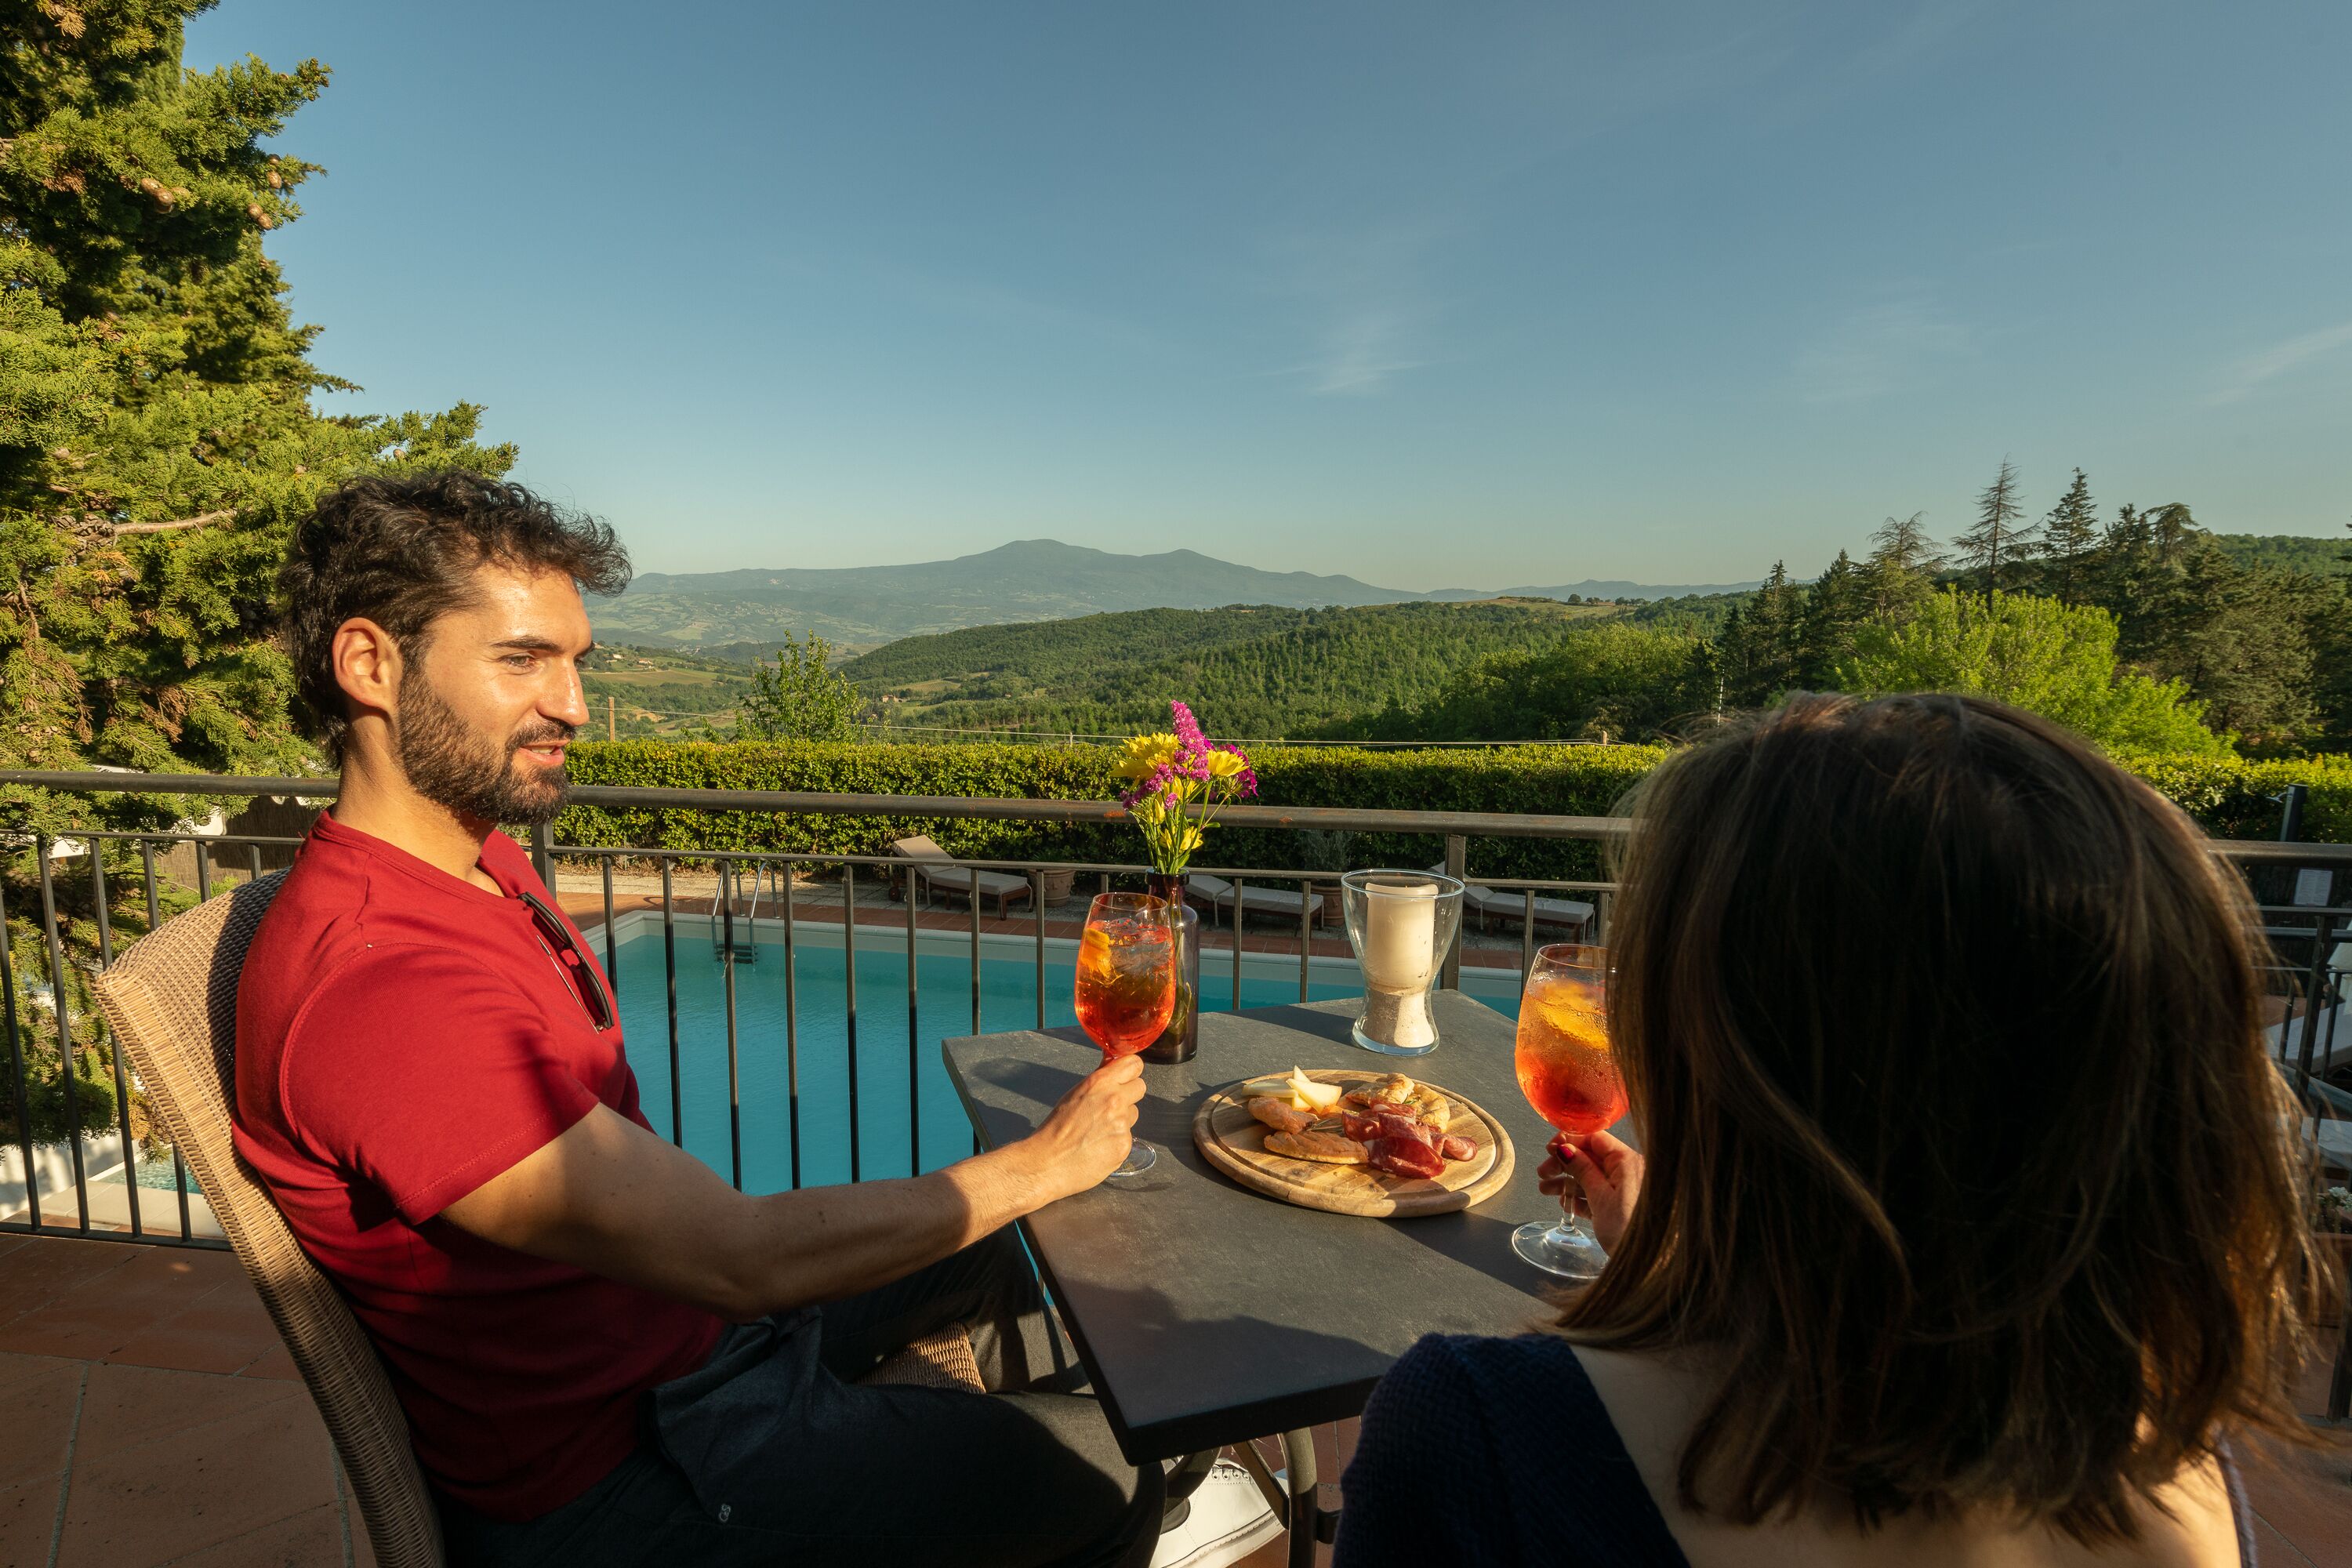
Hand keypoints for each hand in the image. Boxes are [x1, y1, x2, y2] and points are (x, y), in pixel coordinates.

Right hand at [1021, 1056, 1147, 1200]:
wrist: (1049, 1162)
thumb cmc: (1056, 1128)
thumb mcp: (1074, 1094)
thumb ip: (1098, 1080)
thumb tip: (1112, 1063)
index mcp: (1099, 1083)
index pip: (1134, 1064)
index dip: (1130, 1071)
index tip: (1126, 1076)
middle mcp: (1114, 1100)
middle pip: (1140, 1087)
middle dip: (1128, 1094)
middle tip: (1111, 1106)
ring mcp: (1122, 1123)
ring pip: (1134, 1113)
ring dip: (1123, 1118)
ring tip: (1099, 1130)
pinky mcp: (1125, 1145)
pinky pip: (1128, 1136)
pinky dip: (1117, 1140)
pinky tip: (1100, 1145)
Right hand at [1538, 1129, 1642, 1252]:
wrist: (1647, 1264)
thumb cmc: (1630, 1230)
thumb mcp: (1600, 1196)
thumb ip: (1582, 1169)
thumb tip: (1565, 1148)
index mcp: (1628, 1162)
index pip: (1594, 1139)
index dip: (1570, 1140)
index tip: (1550, 1148)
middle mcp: (1629, 1172)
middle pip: (1590, 1157)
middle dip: (1564, 1163)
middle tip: (1544, 1172)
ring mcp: (1625, 1190)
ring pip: (1591, 1177)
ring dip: (1567, 1182)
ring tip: (1546, 1190)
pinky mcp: (1621, 1208)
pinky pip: (1597, 1195)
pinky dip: (1580, 1197)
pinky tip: (1565, 1203)